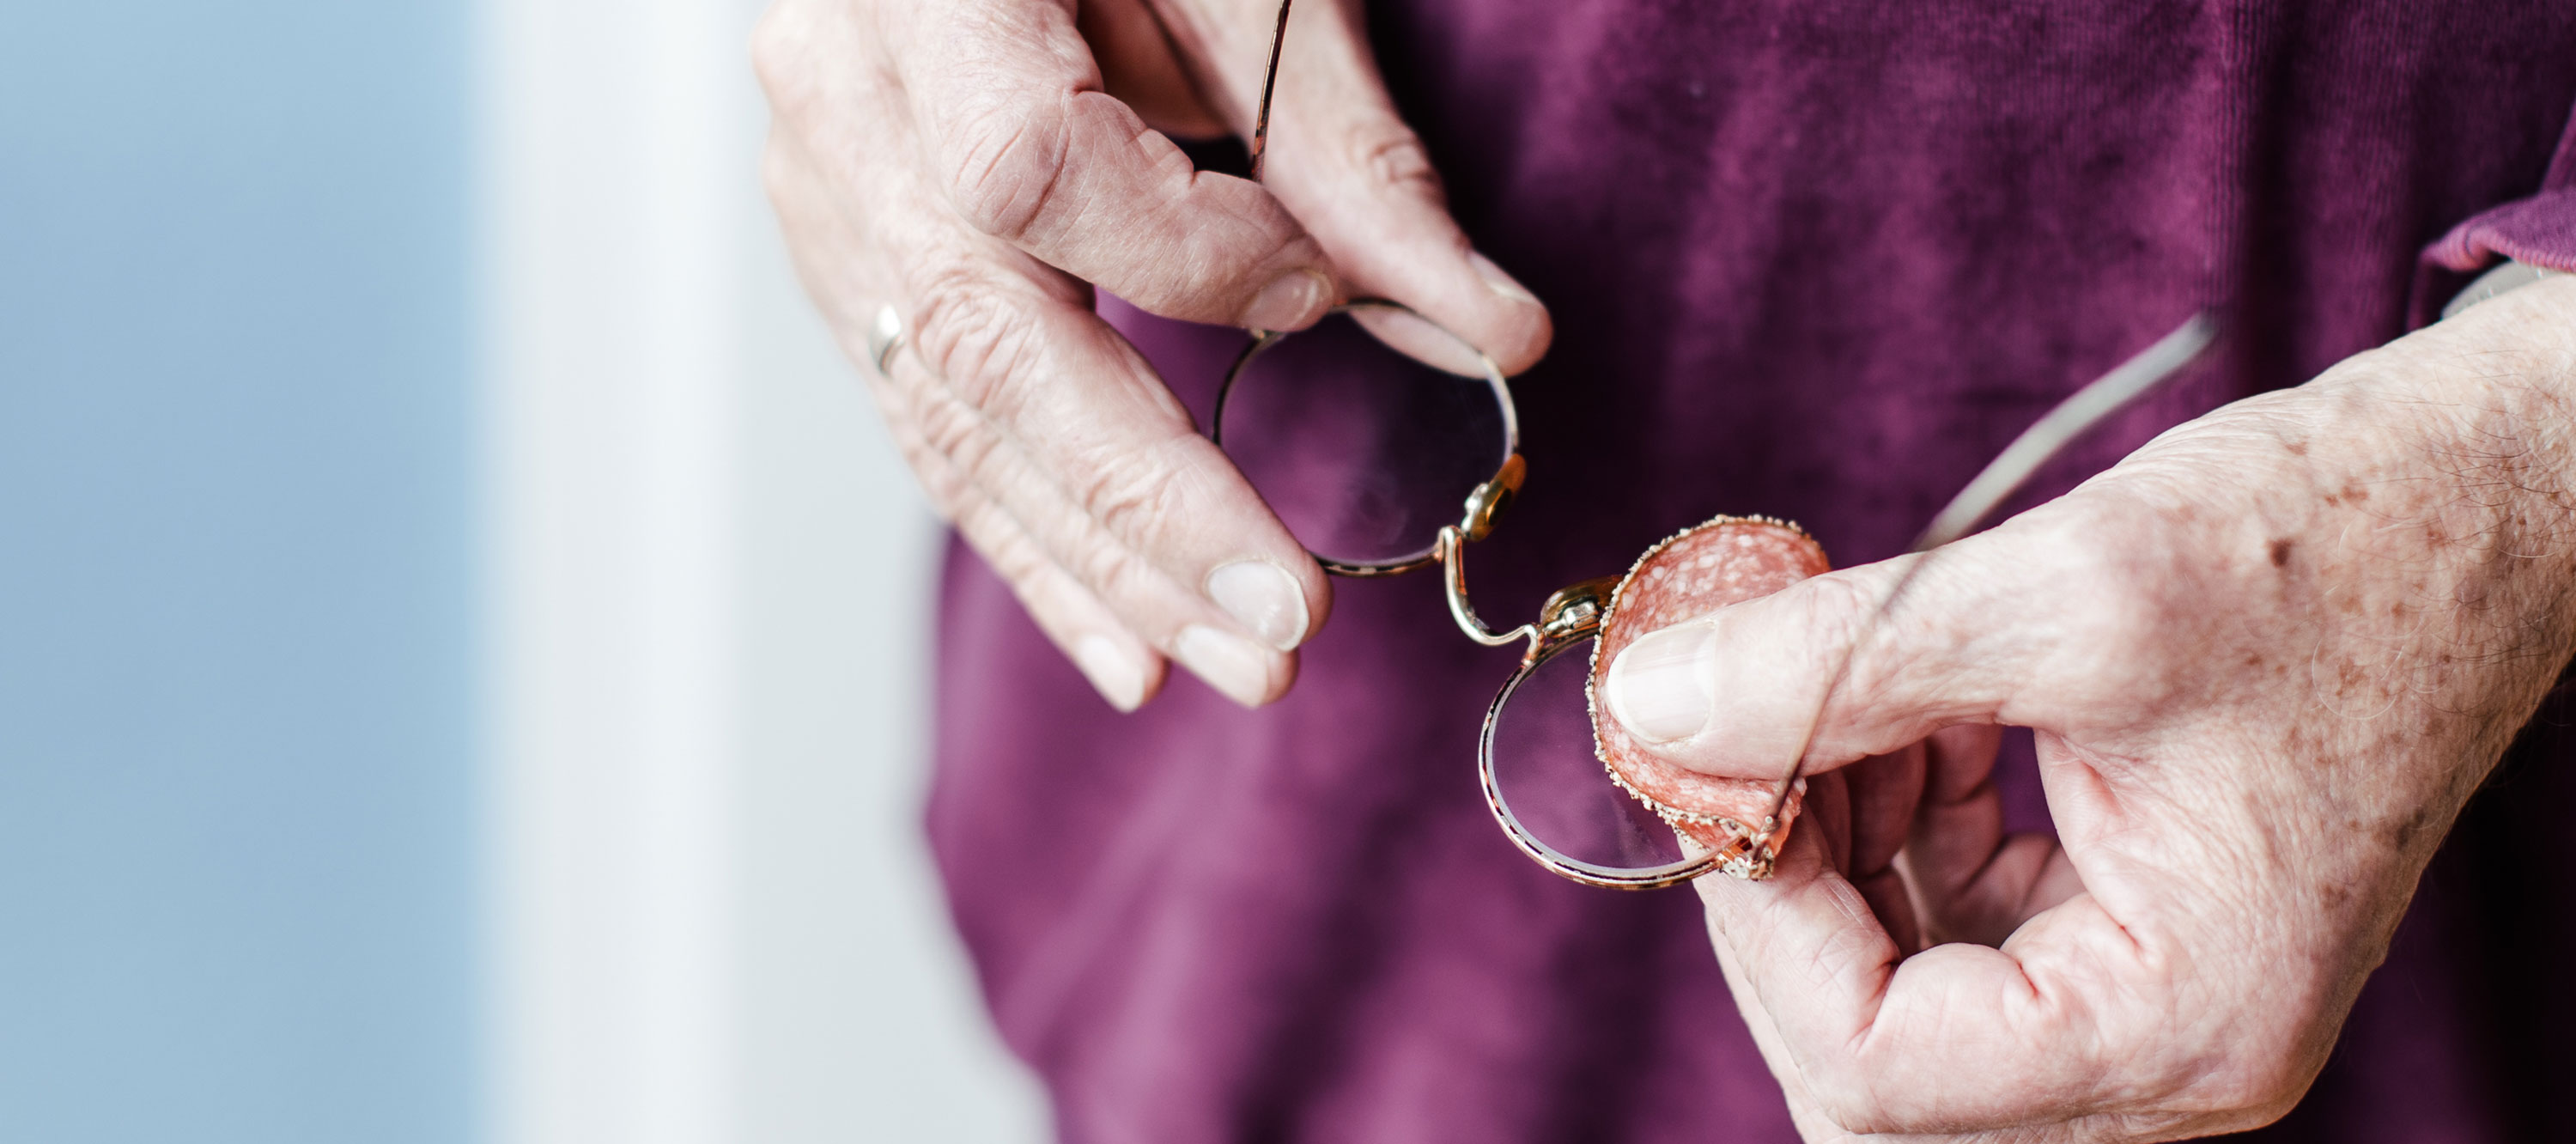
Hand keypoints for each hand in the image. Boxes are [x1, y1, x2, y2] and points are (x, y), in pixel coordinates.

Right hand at [753, 0, 1550, 709]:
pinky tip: (1119, 637)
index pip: (1030, 172)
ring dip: (1098, 562)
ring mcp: (821, 187)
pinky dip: (1036, 535)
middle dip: (1141, 509)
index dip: (1188, 253)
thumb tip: (1493, 332)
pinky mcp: (846, 258)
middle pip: (979, 342)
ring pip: (949, 415)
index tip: (1316, 286)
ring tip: (1223, 665)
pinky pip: (933, 423)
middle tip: (1278, 633)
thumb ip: (1353, 153)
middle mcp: (838, 96)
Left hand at [1599, 277, 2575, 1139]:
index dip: (1757, 920)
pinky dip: (1884, 811)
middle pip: (1868, 1061)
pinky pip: (1941, 918)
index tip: (1711, 763)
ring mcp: (2141, 996)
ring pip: (1888, 987)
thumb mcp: (2068, 592)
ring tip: (1841, 679)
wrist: (2477, 499)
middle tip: (1741, 725)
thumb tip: (1648, 707)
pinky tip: (1900, 698)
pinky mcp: (2117, 923)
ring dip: (1827, 839)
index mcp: (2182, 1023)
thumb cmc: (2331, 547)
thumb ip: (1837, 667)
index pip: (1874, 1068)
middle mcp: (2169, 1052)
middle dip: (1783, 891)